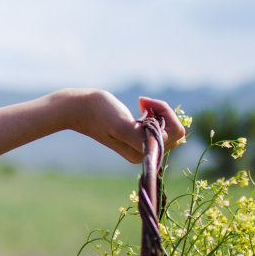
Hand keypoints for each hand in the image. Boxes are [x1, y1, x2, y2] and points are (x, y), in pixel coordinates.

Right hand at [62, 90, 186, 162]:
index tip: (144, 105)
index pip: (174, 133)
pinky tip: (141, 107)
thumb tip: (160, 141)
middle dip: (164, 112)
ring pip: (169, 126)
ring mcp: (142, 144)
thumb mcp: (121, 125)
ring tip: (142, 104)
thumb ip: (141, 136)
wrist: (80, 108)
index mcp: (142, 152)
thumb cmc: (99, 113)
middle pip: (174, 131)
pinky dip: (155, 111)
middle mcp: (144, 152)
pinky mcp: (138, 135)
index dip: (165, 115)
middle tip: (143, 103)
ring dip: (159, 111)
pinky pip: (161, 124)